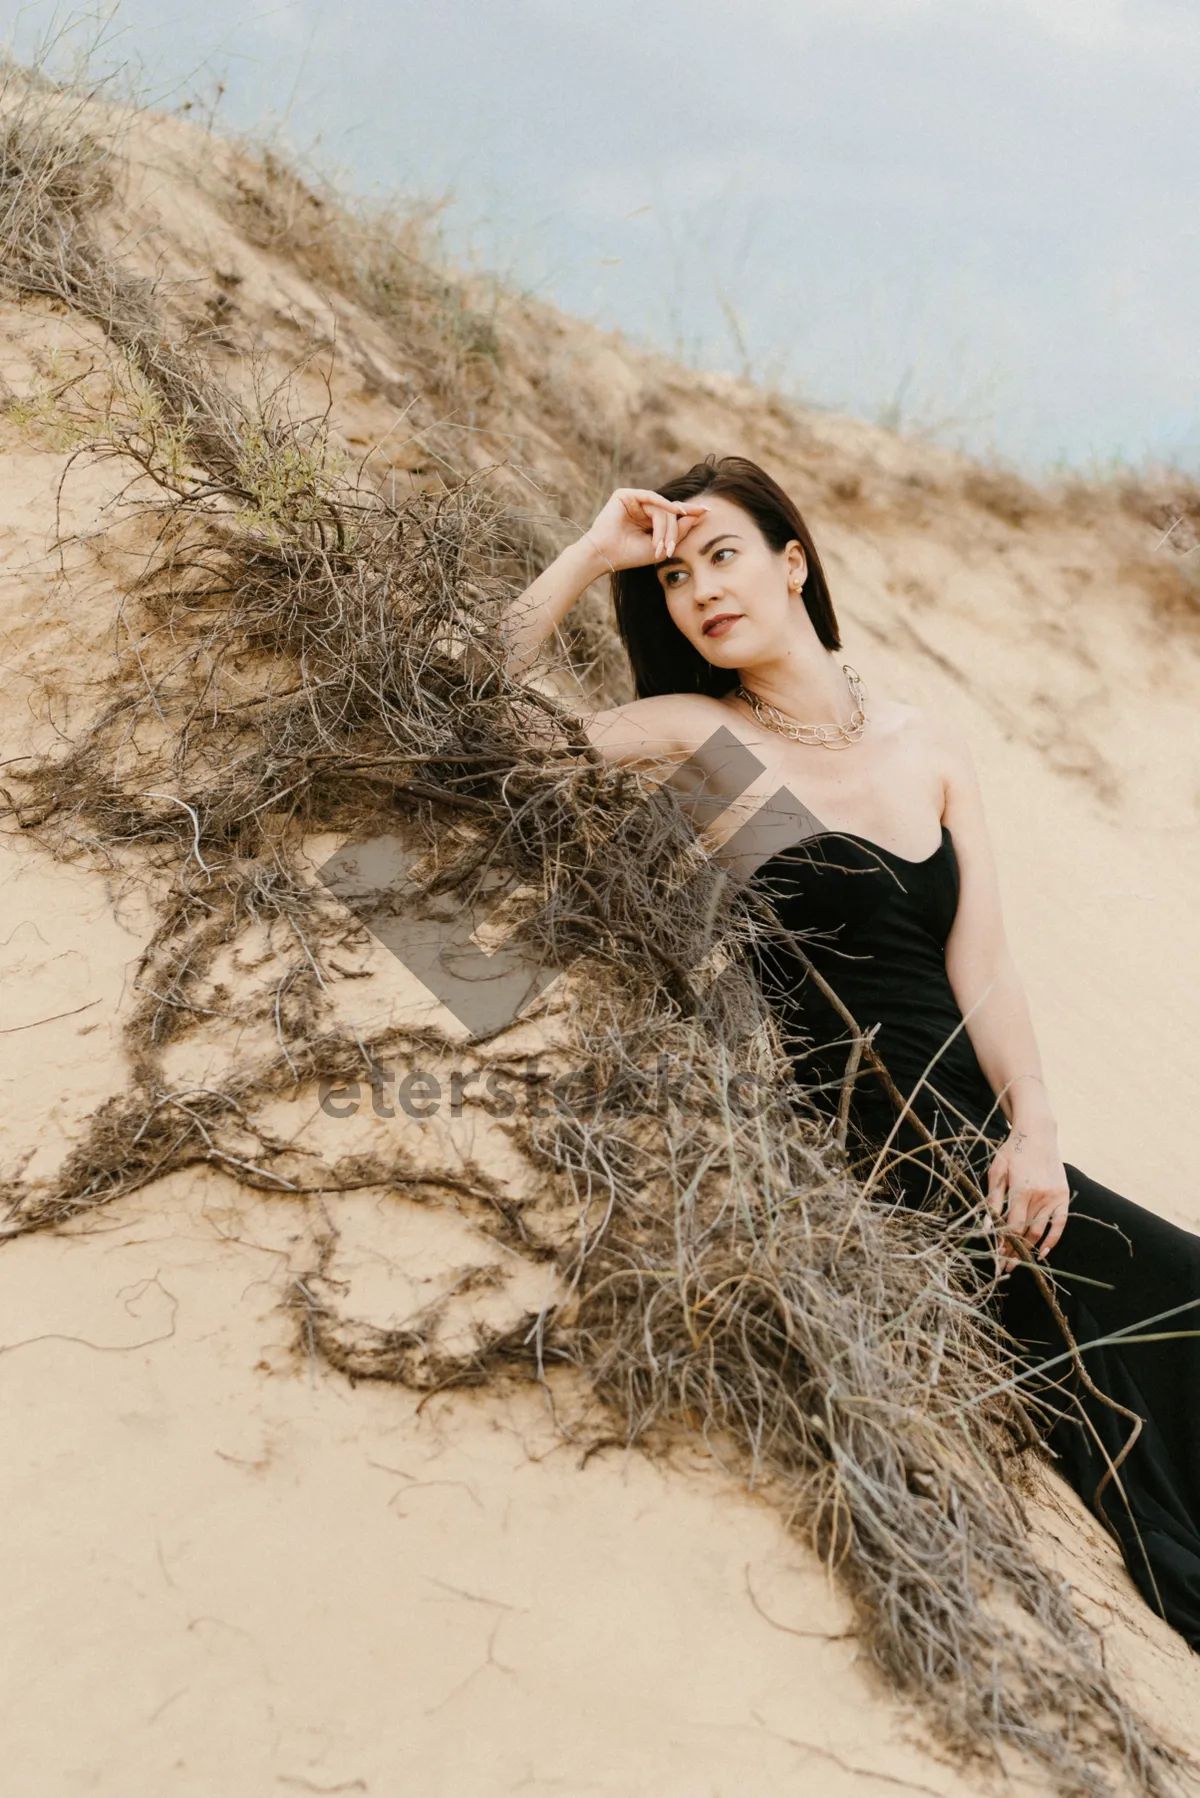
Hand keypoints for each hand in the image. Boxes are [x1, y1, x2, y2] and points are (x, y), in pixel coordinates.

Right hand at [582, 488, 708, 572]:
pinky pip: (651, 496)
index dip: (691, 512)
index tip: (709, 511)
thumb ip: (680, 529)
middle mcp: (642, 508)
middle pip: (670, 512)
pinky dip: (663, 504)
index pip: (673, 513)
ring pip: (662, 508)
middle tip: (667, 549)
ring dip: (664, 527)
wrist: (605, 556)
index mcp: (649, 520)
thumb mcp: (662, 544)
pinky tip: (674, 512)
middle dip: (672, 531)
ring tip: (658, 546)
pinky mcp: (625, 495)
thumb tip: (699, 514)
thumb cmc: (630, 555)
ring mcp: (634, 500)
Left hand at [986, 1125, 1070, 1268]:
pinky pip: (1060, 1224)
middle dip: (1015, 1253)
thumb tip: (987, 1226)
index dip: (1004, 1245)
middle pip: (1026, 1233)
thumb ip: (993, 1200)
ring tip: (1019, 1263)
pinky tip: (1042, 1252)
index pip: (1012, 1227)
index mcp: (1021, 1191)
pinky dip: (1052, 1239)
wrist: (1037, 1134)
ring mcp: (1054, 1197)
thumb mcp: (997, 1172)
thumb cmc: (1012, 1151)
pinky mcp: (1063, 1196)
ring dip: (1029, 1250)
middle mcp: (1040, 1196)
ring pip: (1041, 1232)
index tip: (996, 1258)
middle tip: (1005, 1268)